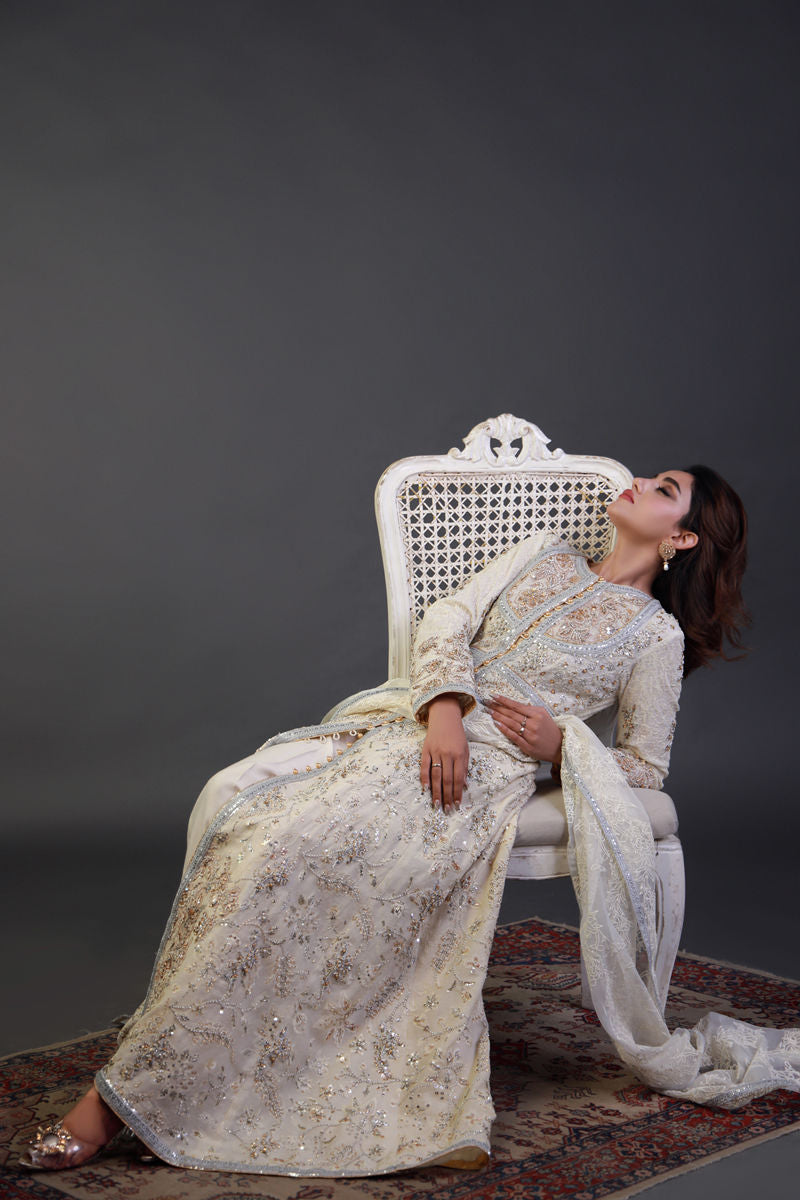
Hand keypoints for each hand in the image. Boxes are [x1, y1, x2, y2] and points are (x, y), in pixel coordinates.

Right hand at [419, 695, 468, 811]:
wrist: (444, 717)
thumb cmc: (457, 735)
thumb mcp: (466, 749)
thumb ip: (464, 767)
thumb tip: (464, 786)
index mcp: (459, 755)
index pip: (458, 778)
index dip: (458, 793)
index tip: (457, 804)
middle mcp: (447, 754)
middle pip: (447, 780)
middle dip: (447, 796)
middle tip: (447, 810)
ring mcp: (435, 752)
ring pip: (435, 775)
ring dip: (436, 791)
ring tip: (437, 804)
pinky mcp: (425, 750)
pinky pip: (424, 766)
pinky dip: (424, 778)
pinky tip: (425, 788)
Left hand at [485, 695, 562, 762]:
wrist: (560, 747)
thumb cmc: (550, 730)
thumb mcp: (544, 715)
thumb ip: (530, 709)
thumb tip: (514, 705)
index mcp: (538, 714)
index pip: (516, 705)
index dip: (504, 700)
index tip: (493, 696)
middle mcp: (534, 724)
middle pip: (512, 714)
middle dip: (498, 707)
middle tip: (487, 703)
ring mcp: (530, 735)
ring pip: (511, 724)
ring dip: (498, 717)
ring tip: (489, 712)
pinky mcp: (528, 746)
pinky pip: (513, 736)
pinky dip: (504, 729)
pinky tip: (497, 724)